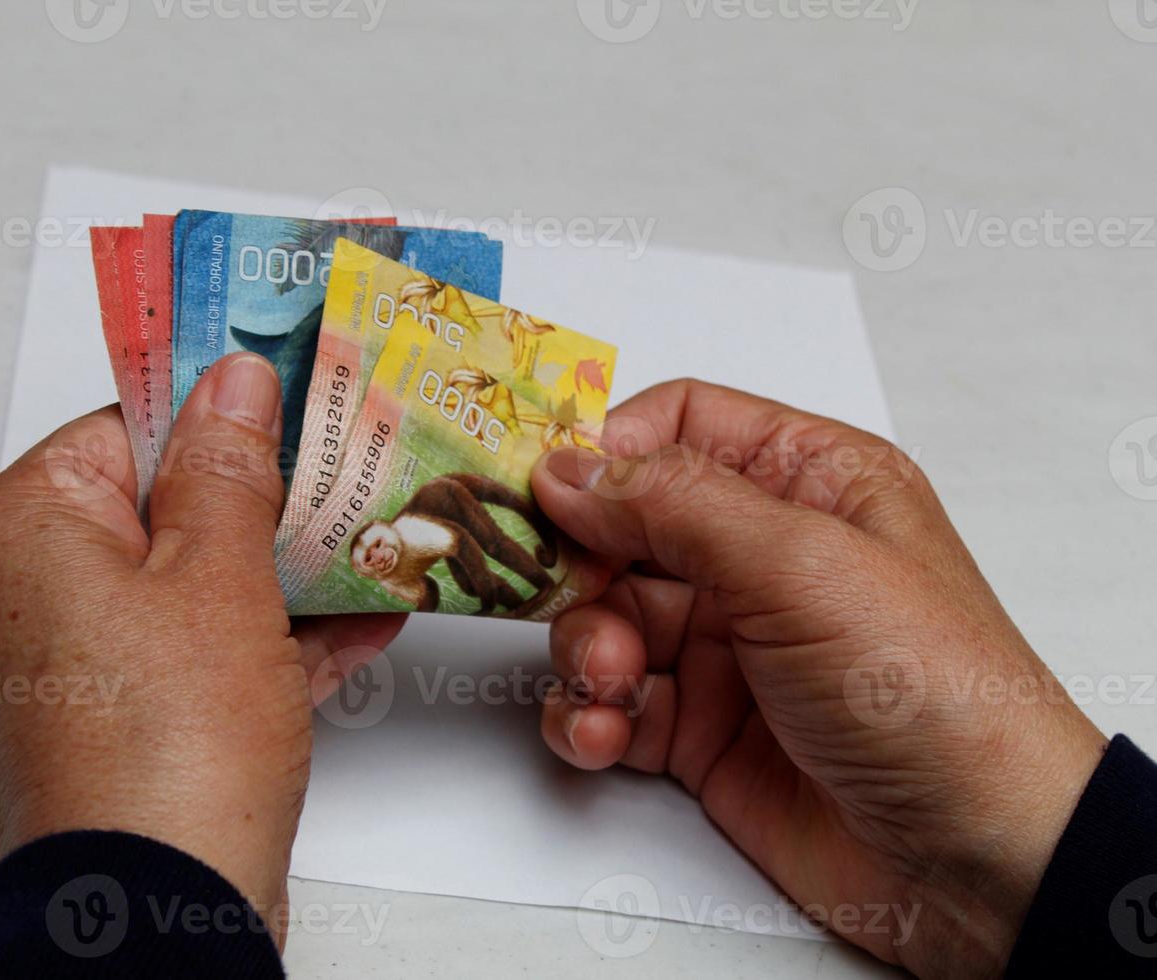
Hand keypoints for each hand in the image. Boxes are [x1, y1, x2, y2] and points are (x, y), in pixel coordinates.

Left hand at [0, 353, 404, 937]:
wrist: (152, 916)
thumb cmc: (166, 750)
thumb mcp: (218, 575)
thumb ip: (227, 466)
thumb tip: (233, 382)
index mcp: (15, 532)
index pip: (118, 430)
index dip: (213, 417)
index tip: (287, 405)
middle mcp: (13, 596)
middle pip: (152, 513)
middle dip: (259, 506)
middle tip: (341, 476)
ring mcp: (57, 672)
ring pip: (177, 592)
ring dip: (274, 578)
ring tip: (370, 549)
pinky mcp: (102, 729)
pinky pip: (184, 659)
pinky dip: (257, 643)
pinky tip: (355, 626)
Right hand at [531, 380, 1104, 977]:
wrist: (978, 862)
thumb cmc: (931, 692)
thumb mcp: (803, 566)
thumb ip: (675, 503)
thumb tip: (567, 468)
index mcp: (807, 484)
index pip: (677, 427)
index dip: (603, 450)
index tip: (541, 490)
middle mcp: (760, 557)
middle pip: (621, 526)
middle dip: (581, 566)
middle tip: (559, 597)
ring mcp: (726, 646)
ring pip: (601, 618)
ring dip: (583, 650)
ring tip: (609, 686)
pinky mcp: (698, 729)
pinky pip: (608, 702)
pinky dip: (586, 716)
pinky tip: (602, 735)